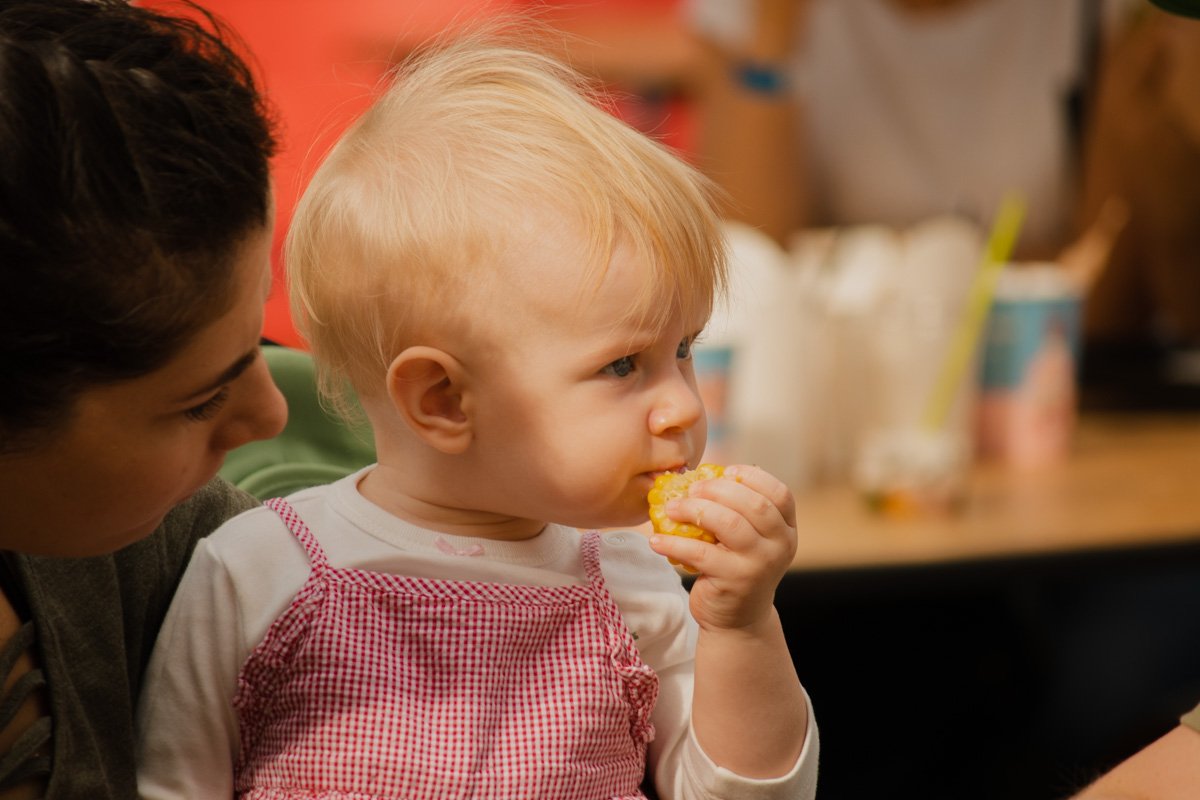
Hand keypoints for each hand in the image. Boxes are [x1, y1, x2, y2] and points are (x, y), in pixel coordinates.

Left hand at [648, 464, 796, 631]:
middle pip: (754, 504)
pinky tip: (656, 541)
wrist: (737, 619)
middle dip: (718, 489)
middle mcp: (780, 546)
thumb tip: (699, 477)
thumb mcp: (749, 540)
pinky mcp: (734, 581)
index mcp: (786, 530)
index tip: (726, 470)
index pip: (780, 494)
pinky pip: (701, 553)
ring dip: (695, 510)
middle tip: (691, 488)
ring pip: (730, 524)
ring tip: (671, 508)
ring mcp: (759, 565)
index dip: (753, 477)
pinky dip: (674, 543)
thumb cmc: (737, 568)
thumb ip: (739, 512)